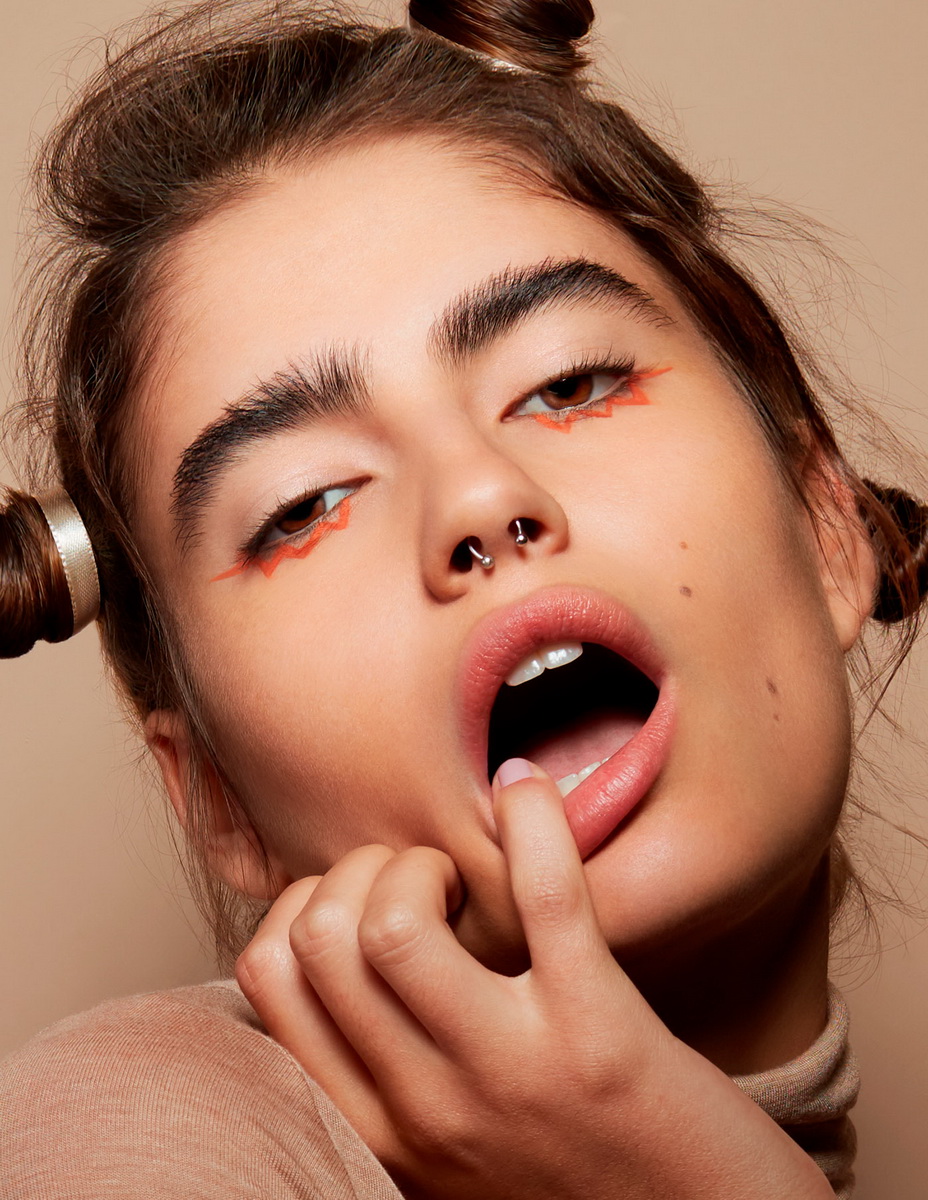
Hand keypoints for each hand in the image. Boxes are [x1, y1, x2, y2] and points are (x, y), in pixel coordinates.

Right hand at [236, 759, 832, 1198]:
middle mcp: (427, 1107)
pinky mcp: (600, 1028)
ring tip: (466, 876)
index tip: (363, 900)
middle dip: (357, 868)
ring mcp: (511, 1070)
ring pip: (393, 924)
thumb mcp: (445, 1131)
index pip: (268, 979)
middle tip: (421, 879)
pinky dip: (530, 816)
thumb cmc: (569, 1159)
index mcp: (378, 1127)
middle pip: (320, 939)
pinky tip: (525, 787)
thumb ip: (383, 1063)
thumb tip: (332, 937)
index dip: (302, 903)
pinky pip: (544, 892)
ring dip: (419, 861)